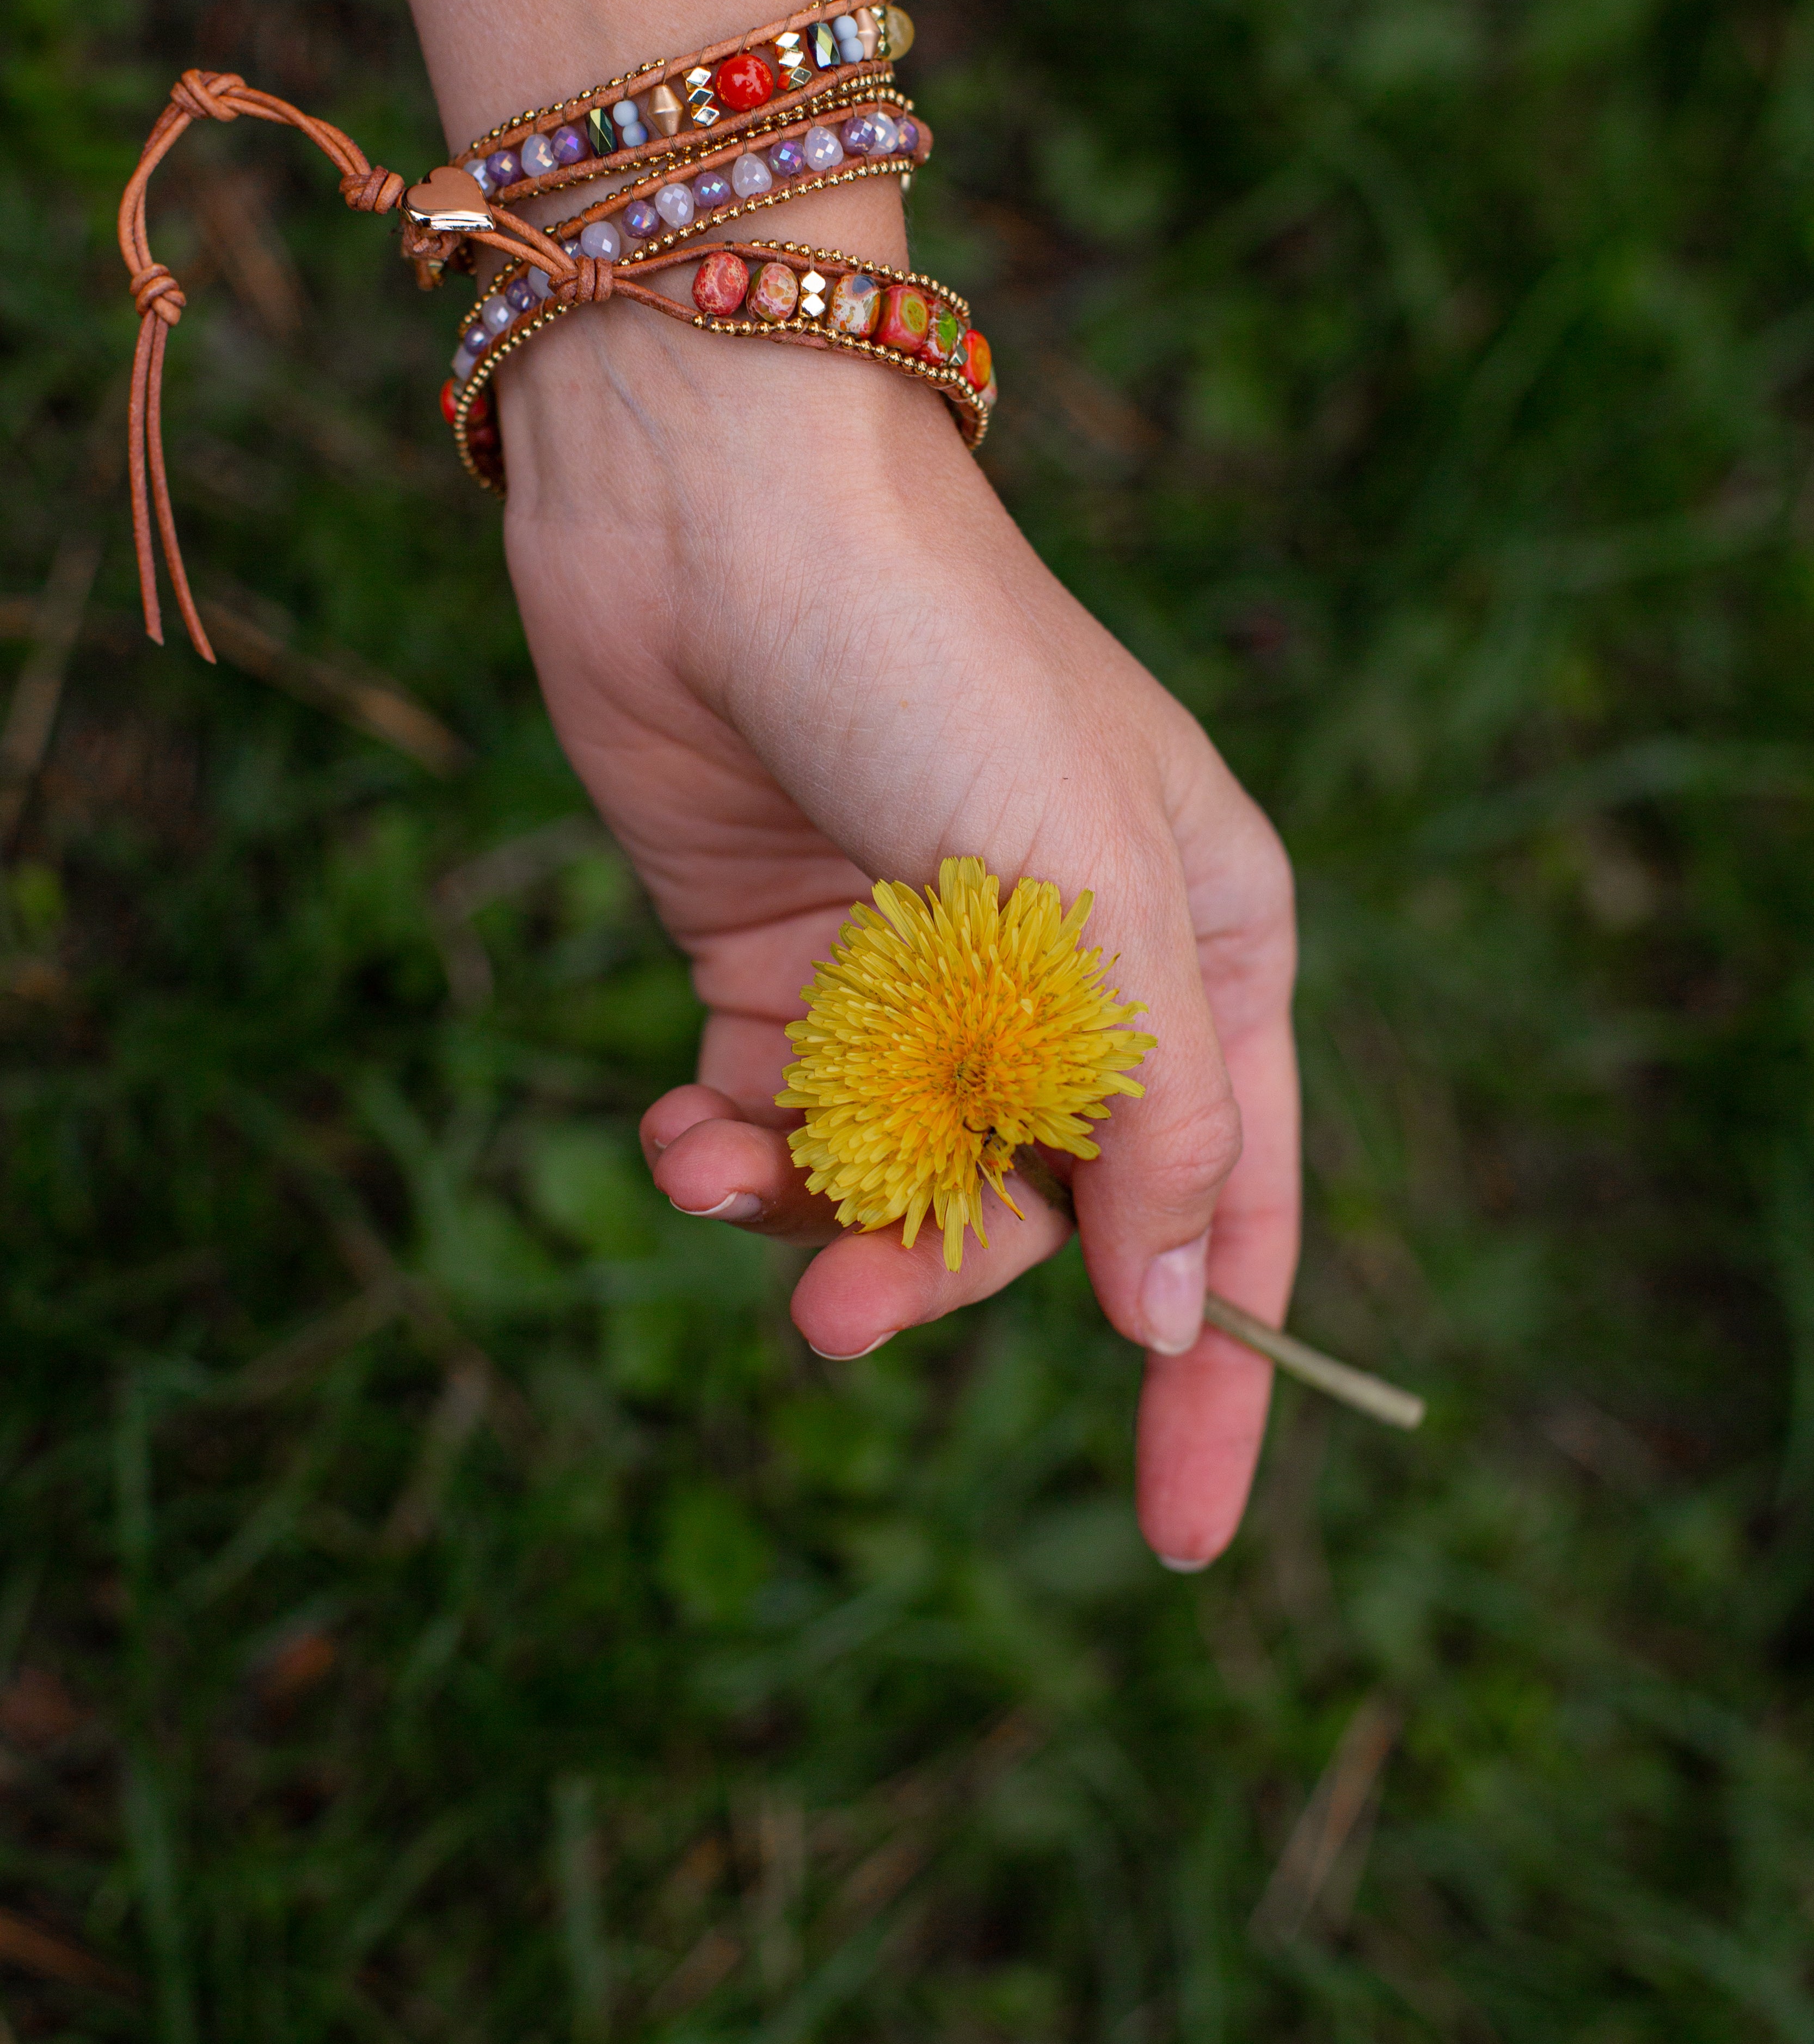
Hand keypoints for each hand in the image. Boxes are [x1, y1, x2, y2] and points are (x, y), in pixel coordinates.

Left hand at [498, 224, 1298, 1567]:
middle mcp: (1063, 971)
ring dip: (808, 1221)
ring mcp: (913, 973)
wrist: (718, 505)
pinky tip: (673, 1134)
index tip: (1186, 1538)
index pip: (1238, 1202)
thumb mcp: (1090, 892)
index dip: (1215, 1371)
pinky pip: (770, 1124)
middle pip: (1036, 1214)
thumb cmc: (942, 667)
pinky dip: (724, 1155)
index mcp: (1196, 940)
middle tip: (829, 1323)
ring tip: (719, 1194)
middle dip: (934, 1281)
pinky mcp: (777, 964)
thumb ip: (1153, 1114)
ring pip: (887, 1184)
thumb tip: (1172, 1313)